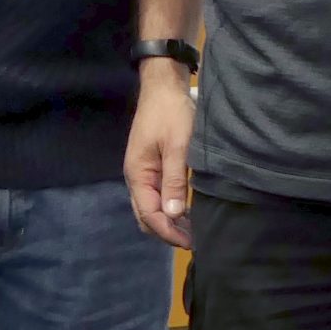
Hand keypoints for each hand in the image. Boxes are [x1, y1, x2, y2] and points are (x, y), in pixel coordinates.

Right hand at [125, 71, 195, 248]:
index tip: (191, 242)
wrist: (163, 87)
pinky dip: (169, 208)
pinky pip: (156, 196)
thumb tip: (173, 215)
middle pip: (146, 216)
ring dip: (169, 222)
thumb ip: (174, 180)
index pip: (149, 215)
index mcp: (138, 175)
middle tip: (194, 240)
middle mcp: (136, 178)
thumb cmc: (171, 114)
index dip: (168, 232)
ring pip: (151, 208)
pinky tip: (186, 212)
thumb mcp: (177, 146)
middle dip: (167, 232)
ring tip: (193, 230)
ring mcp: (142, 173)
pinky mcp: (151, 167)